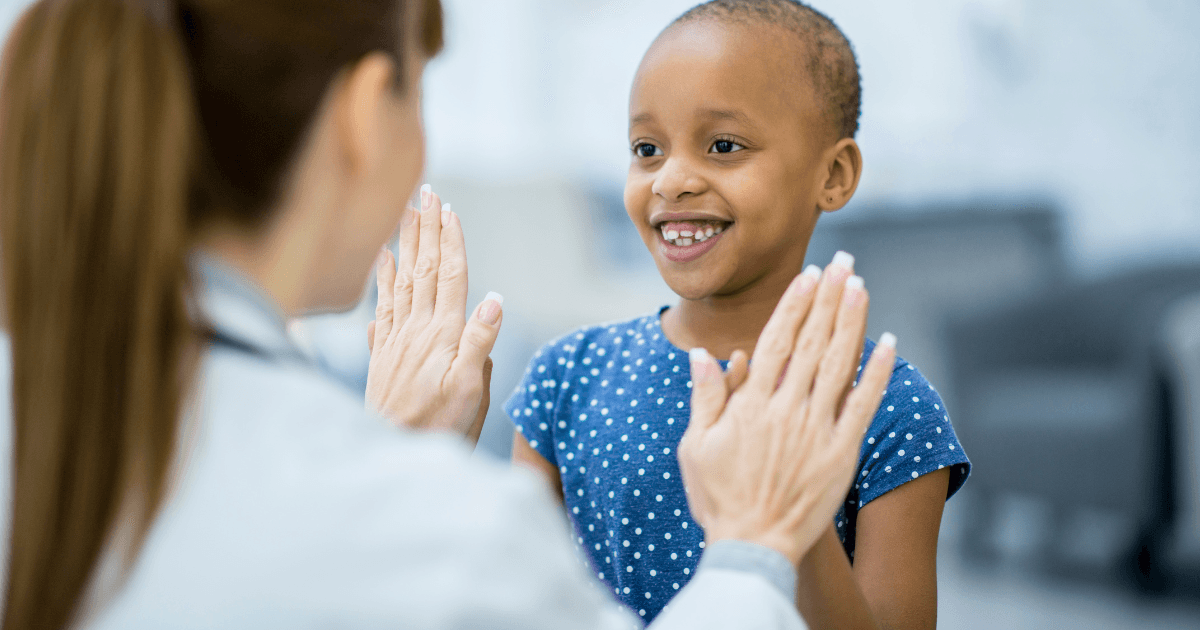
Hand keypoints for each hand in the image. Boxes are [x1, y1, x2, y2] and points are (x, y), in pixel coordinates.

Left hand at [365, 186, 502, 442]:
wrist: (390, 452)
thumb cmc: (439, 428)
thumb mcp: (470, 391)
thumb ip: (480, 342)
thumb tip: (495, 299)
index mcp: (443, 334)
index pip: (450, 276)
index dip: (451, 242)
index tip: (450, 210)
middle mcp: (416, 329)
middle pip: (423, 268)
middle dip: (426, 229)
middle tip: (426, 193)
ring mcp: (396, 340)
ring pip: (401, 281)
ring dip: (404, 244)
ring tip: (402, 213)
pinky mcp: (383, 356)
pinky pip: (382, 306)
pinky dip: (381, 279)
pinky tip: (379, 262)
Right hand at [678, 254, 894, 565]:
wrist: (753, 547)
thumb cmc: (719, 498)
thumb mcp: (695, 447)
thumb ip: (704, 397)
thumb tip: (703, 354)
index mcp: (751, 405)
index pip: (777, 341)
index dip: (795, 304)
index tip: (808, 276)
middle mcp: (787, 409)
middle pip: (813, 341)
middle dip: (828, 297)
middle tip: (842, 261)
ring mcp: (817, 429)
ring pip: (840, 364)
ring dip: (853, 321)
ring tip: (861, 285)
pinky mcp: (842, 452)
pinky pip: (865, 404)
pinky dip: (878, 372)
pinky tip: (889, 343)